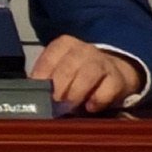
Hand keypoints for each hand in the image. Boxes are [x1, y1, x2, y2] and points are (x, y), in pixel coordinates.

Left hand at [31, 36, 145, 114]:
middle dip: (59, 87)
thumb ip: (47, 78)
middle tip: (54, 103)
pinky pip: (107, 88)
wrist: (113, 71)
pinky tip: (90, 107)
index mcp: (64, 44)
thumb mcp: (61, 69)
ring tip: (69, 107)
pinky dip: (97, 99)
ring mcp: (102, 62)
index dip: (41, 76)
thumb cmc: (79, 73)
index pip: (49, 58)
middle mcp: (83, 49)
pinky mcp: (118, 78)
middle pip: (68, 67)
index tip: (38, 92)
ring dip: (76, 93)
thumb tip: (32, 93)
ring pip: (87, 75)